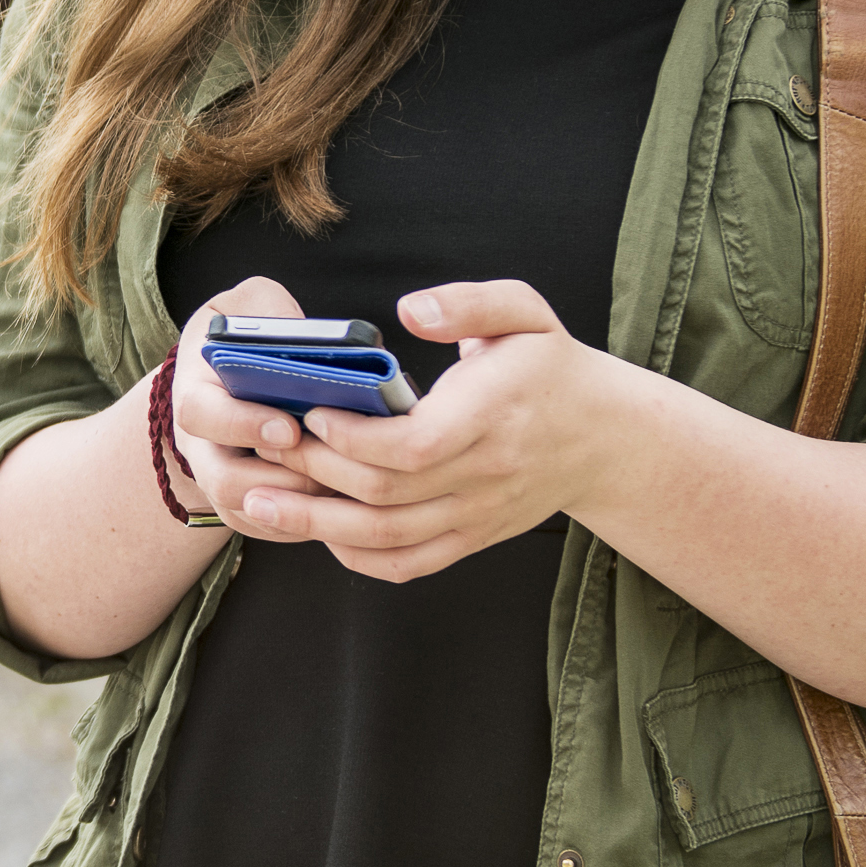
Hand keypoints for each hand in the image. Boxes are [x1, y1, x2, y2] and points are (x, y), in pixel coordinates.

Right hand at [165, 278, 339, 530]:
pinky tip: (347, 504)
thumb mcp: (251, 305)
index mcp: (195, 389)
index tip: (289, 427)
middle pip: (223, 481)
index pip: (201, 414)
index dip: (242, 425)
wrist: (229, 376)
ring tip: (350, 486)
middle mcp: (200, 445)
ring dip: (302, 505)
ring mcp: (220, 481)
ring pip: (252, 513)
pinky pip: (272, 531)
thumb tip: (317, 338)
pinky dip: (309, 524)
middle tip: (330, 467)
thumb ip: (273, 313)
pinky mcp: (247, 509)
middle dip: (280, 478)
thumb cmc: (247, 335)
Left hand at [236, 279, 647, 580]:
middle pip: (386, 495)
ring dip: (317, 524)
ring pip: (387, 538)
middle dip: (315, 475)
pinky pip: (409, 563)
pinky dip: (357, 556)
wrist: (606, 438)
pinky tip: (318, 533)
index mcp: (491, 416)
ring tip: (258, 502)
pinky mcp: (472, 538)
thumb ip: (468, 303)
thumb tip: (409, 309)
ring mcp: (477, 515)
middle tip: (262, 450)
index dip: (354, 437)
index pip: (414, 445)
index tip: (312, 411)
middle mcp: (483, 475)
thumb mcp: (525, 313)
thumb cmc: (551, 366)